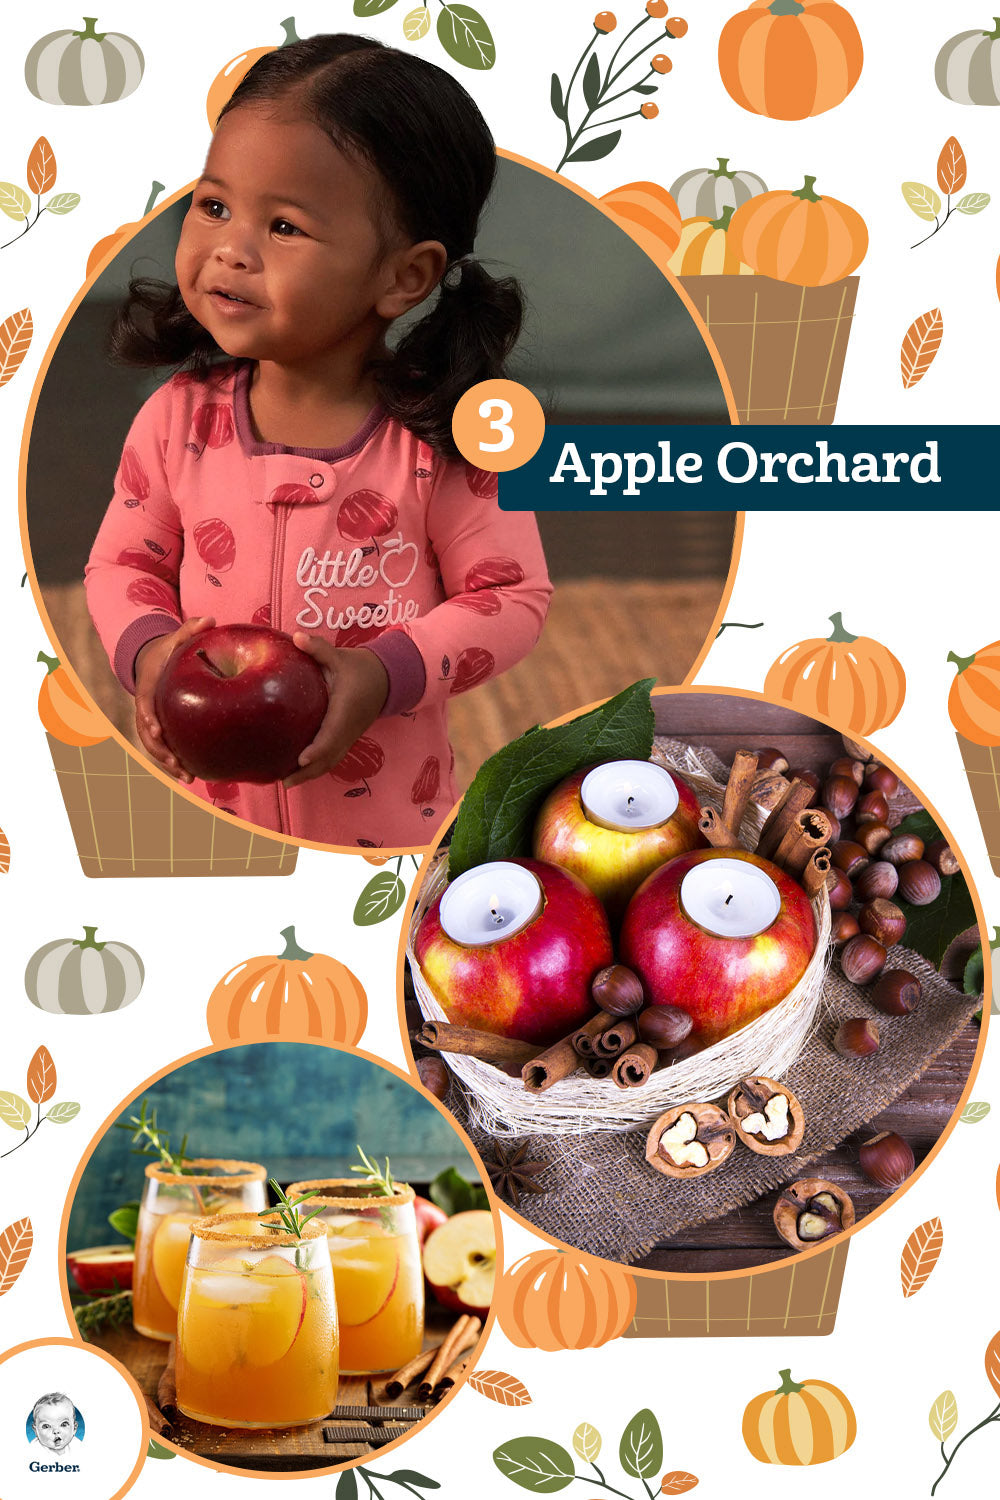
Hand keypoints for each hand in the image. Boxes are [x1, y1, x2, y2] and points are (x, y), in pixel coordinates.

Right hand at [133, 616, 215, 781]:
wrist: (153, 660)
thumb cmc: (168, 650)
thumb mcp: (176, 637)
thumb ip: (191, 629)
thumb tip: (211, 619)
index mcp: (148, 686)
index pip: (145, 704)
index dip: (150, 718)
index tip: (158, 731)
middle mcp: (146, 707)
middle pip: (147, 733)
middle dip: (160, 751)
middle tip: (177, 765)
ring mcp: (151, 719)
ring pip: (155, 745)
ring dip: (168, 762)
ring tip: (188, 777)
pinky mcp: (161, 727)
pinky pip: (165, 746)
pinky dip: (175, 760)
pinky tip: (193, 774)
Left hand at [283, 635, 388, 788]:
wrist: (386, 679)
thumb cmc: (360, 667)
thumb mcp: (340, 656)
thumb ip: (319, 648)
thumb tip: (296, 637)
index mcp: (347, 709)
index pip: (332, 733)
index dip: (318, 748)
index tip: (301, 758)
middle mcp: (349, 727)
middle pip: (330, 756)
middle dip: (309, 771)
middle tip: (285, 782)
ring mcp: (350, 735)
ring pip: (332, 760)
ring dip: (312, 774)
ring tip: (287, 783)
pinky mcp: (348, 738)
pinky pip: (333, 756)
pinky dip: (318, 767)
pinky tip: (299, 772)